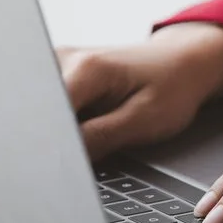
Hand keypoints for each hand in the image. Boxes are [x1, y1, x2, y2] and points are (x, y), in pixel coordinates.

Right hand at [59, 23, 222, 159]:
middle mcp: (63, 58)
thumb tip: (62, 157)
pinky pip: (50, 105)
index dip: (57, 145)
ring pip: (43, 110)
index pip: (50, 116)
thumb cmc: (171, 87)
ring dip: (61, 128)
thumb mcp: (143, 120)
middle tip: (94, 143)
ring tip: (99, 126)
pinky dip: (64, 121)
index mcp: (86, 68)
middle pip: (41, 112)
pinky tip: (89, 119)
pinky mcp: (57, 71)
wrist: (181, 61)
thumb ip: (99, 138)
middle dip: (56, 138)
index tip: (71, 164)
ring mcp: (57, 62)